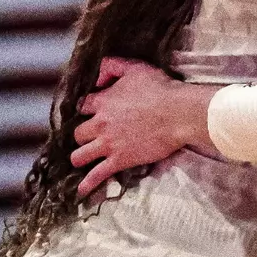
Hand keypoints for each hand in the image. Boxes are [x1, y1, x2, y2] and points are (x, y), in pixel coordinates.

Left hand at [71, 57, 218, 197]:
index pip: (82, 106)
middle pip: (77, 133)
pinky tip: (81, 191)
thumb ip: (112, 66)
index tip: (92, 113)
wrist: (179, 114)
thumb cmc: (161, 90)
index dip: (87, 109)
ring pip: (79, 155)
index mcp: (103, 102)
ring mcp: (108, 144)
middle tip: (92, 137)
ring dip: (80, 157)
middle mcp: (100, 124)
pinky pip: (97, 174)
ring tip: (84, 159)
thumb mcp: (136, 68)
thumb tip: (97, 76)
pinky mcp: (119, 160)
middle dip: (83, 135)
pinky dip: (87, 183)